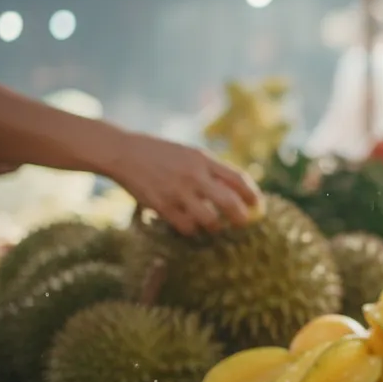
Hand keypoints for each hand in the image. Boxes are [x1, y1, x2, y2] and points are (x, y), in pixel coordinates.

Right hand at [99, 131, 261, 235]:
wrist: (124, 153)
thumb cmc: (162, 154)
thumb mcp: (190, 154)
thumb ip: (212, 170)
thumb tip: (237, 191)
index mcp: (203, 159)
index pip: (238, 178)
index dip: (252, 194)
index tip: (258, 205)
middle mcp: (193, 175)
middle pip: (229, 202)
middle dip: (241, 217)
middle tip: (243, 223)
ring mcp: (177, 192)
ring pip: (209, 220)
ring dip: (215, 226)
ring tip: (213, 224)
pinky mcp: (162, 206)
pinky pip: (186, 227)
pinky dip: (192, 229)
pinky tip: (190, 224)